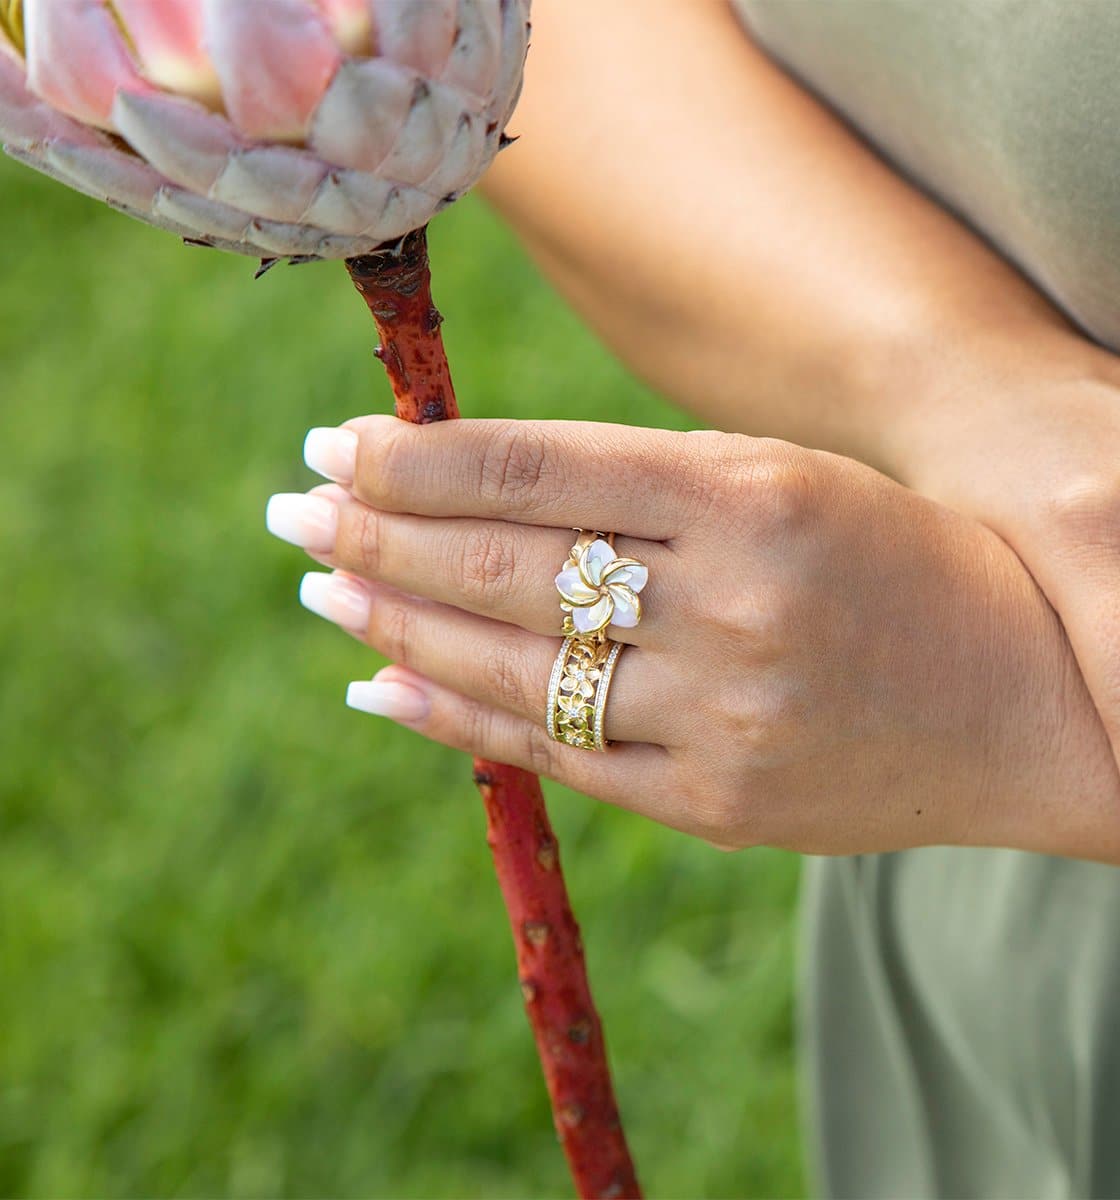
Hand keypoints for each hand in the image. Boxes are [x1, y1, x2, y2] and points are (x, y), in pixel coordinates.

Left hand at [265, 416, 1119, 858]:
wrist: (1020, 696)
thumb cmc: (889, 561)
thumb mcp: (775, 480)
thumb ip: (633, 488)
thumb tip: (468, 491)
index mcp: (751, 494)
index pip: (537, 469)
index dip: (416, 462)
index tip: (335, 449)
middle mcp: (732, 606)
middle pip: (505, 569)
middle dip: (377, 539)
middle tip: (292, 515)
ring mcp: (721, 719)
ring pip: (512, 669)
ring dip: (396, 627)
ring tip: (323, 590)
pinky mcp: (715, 806)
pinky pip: (553, 757)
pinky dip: (453, 720)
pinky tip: (379, 688)